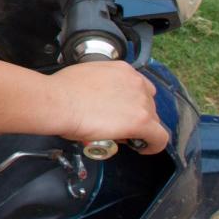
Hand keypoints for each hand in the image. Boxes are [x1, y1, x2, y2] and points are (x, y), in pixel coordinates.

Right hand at [47, 62, 168, 153]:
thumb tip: (99, 99)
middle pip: (148, 104)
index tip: (124, 111)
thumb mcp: (86, 76)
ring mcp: (141, 102)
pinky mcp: (141, 122)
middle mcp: (136, 83)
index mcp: (123, 70)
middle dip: (136, 116)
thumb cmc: (62, 91)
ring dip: (140, 130)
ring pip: (152, 121)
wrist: (58, 101)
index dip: (132, 102)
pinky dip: (153, 145)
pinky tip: (144, 148)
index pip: (140, 87)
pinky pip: (159, 137)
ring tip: (122, 137)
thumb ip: (102, 85)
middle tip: (119, 126)